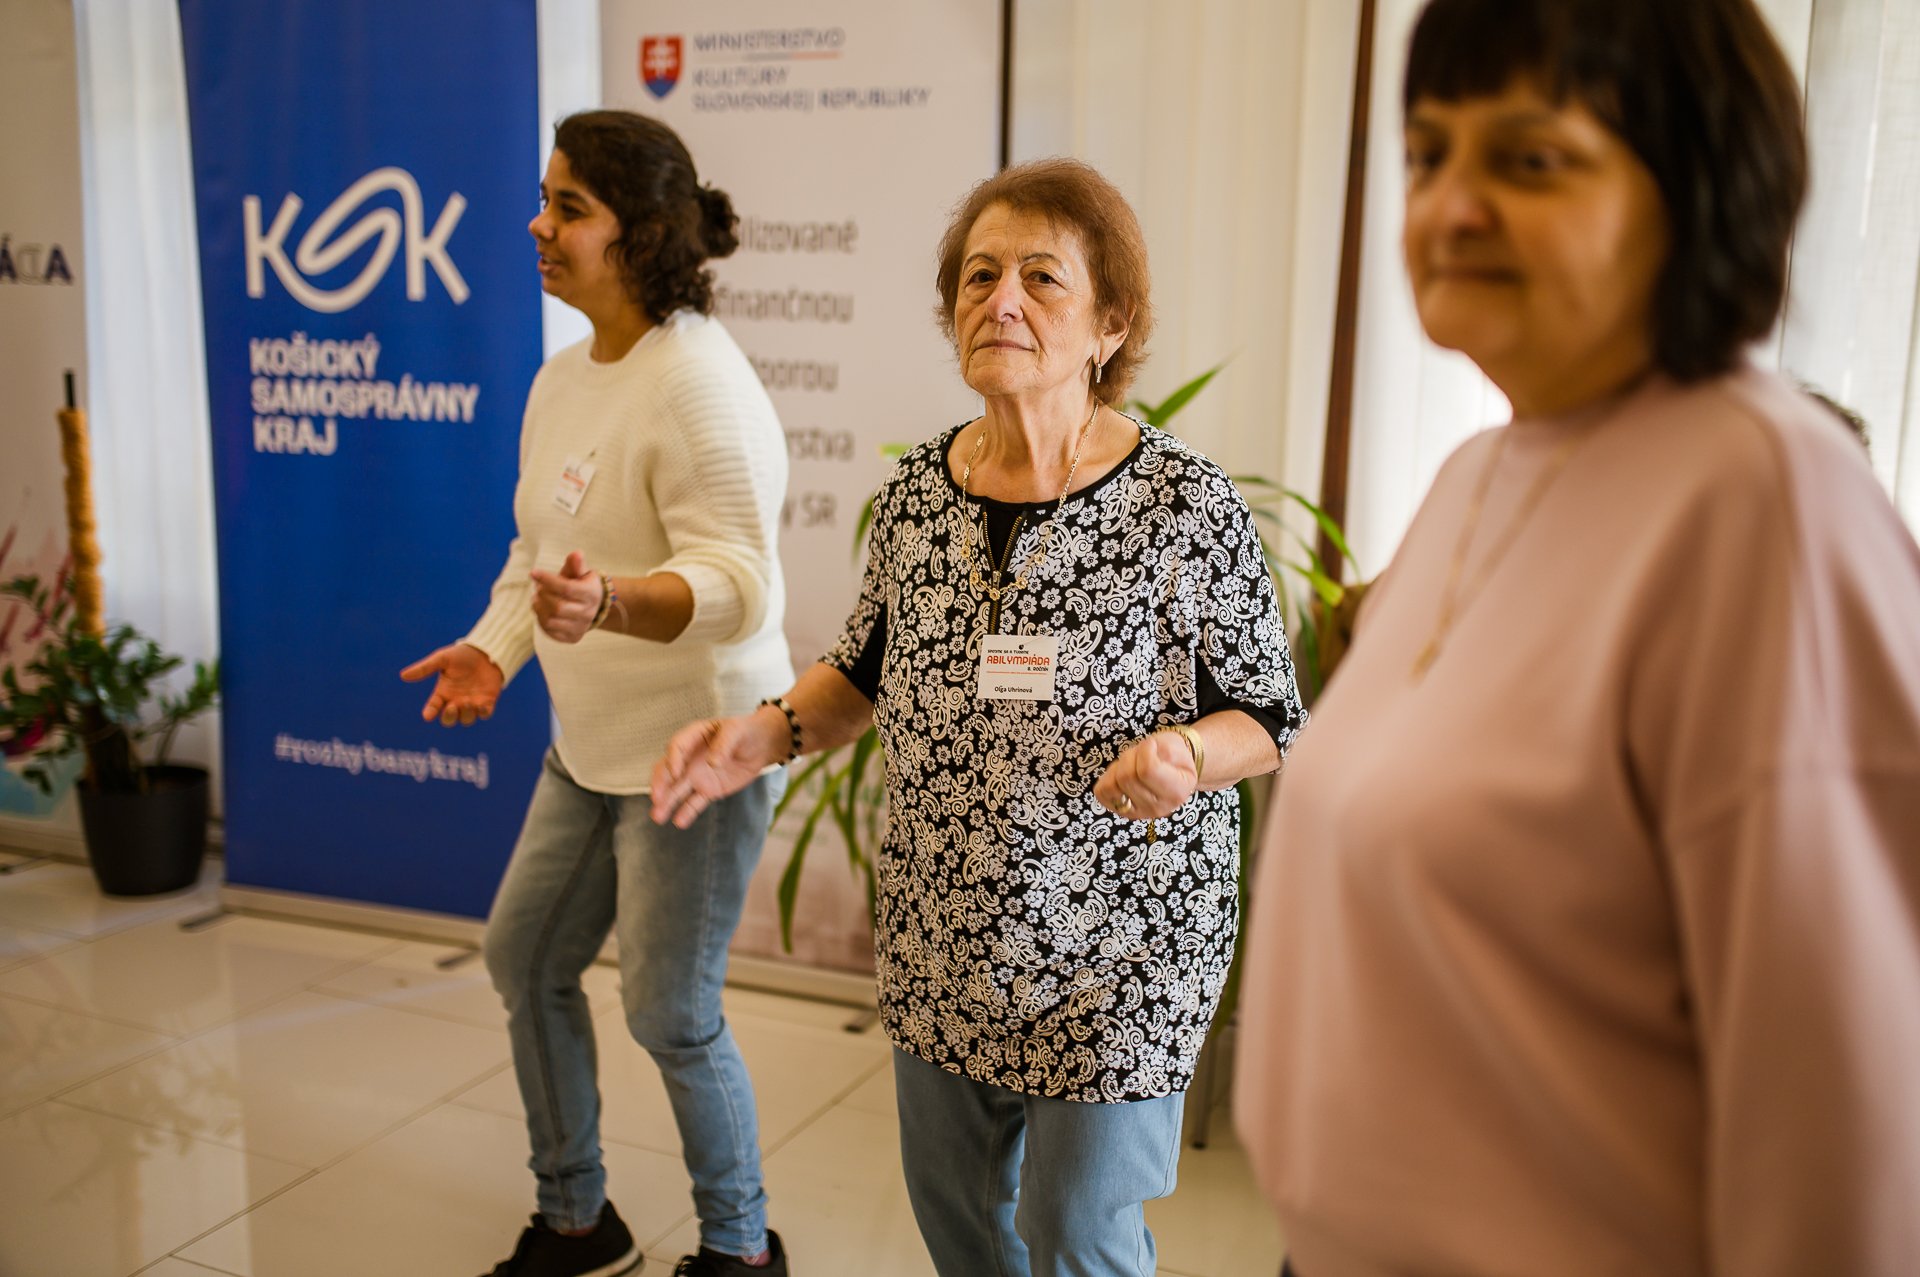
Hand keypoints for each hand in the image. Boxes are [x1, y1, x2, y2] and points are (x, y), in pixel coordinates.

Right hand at [400, 643, 503, 726]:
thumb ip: (424, 668)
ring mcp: (471, 703)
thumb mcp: (442, 659)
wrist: (485, 650)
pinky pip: (484, 714)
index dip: (430, 713)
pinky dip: (482, 712)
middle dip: (449, 716)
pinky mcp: (487, 702)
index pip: (433, 707)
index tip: (427, 715)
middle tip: (452, 706)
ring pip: (466, 719)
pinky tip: (480, 705)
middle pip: (449, 719)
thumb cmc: (462, 655)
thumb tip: (403, 675)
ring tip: (467, 701)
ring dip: (466, 714)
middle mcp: (455, 701)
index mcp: (443, 693)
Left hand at [529, 550, 604, 643]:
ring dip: (538, 608)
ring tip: (536, 599)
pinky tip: (542, 610)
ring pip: (550, 620)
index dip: (547, 580)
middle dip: (543, 595)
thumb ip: (576, 564)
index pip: (566, 588)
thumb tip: (576, 554)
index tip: (533, 572)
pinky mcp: (572, 638)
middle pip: (557, 607)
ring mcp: (580, 627)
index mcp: (591, 594)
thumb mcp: (580, 572)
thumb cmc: (581, 583)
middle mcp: (588, 613)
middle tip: (538, 588)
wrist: (592, 606)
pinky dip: (540, 619)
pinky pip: (549, 631)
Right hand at [651, 706, 788, 828]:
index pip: (676, 747)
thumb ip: (724, 744)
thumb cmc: (745, 732)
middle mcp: (690, 758)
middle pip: (668, 771)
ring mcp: (698, 775)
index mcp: (693, 737)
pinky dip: (687, 813)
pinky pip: (695, 803)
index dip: (673, 760)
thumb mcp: (736, 731)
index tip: (675, 773)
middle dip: (660, 784)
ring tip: (657, 817)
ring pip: (677, 790)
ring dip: (666, 803)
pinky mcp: (708, 790)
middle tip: (657, 798)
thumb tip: (713, 763)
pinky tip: (679, 822)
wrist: (760, 746)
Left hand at [1093, 730, 1198, 820]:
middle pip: (1126, 777)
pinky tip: (1121, 774)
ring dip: (1118, 767)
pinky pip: (1101, 792)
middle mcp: (1157, 808)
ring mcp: (1138, 813)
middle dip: (1130, 757)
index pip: (1147, 770)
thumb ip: (1162, 749)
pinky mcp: (1121, 811)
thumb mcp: (1176, 746)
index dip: (1145, 751)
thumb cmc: (1174, 757)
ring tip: (1131, 764)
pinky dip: (1108, 778)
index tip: (1151, 745)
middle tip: (1140, 753)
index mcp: (1176, 792)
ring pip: (1112, 785)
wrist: (1172, 770)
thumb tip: (1144, 755)